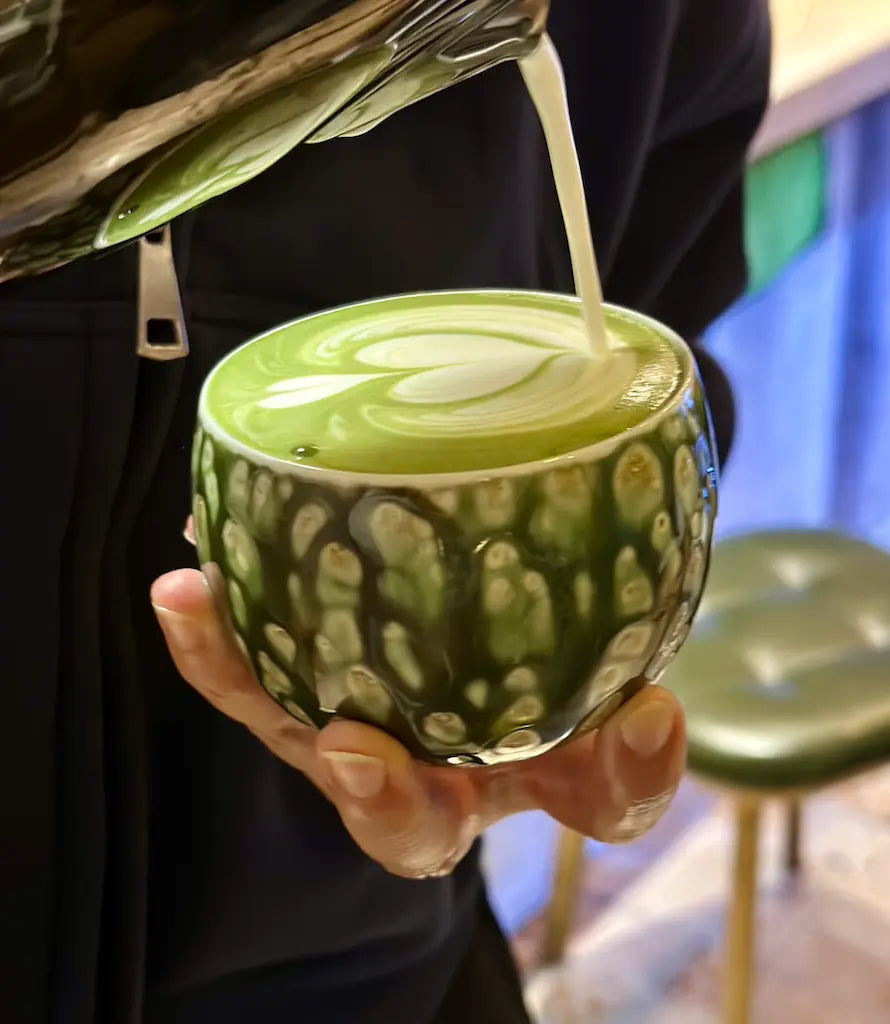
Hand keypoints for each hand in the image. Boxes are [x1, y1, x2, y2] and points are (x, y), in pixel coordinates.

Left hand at [152, 567, 685, 879]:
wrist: (482, 623)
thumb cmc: (542, 660)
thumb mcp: (600, 676)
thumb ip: (630, 706)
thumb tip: (657, 710)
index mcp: (528, 776)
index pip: (595, 801)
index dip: (616, 775)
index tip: (639, 717)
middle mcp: (433, 775)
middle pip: (407, 820)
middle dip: (385, 799)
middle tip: (360, 753)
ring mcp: (358, 729)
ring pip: (296, 727)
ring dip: (241, 676)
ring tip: (197, 605)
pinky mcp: (303, 681)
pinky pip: (250, 670)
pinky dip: (214, 634)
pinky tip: (188, 582)